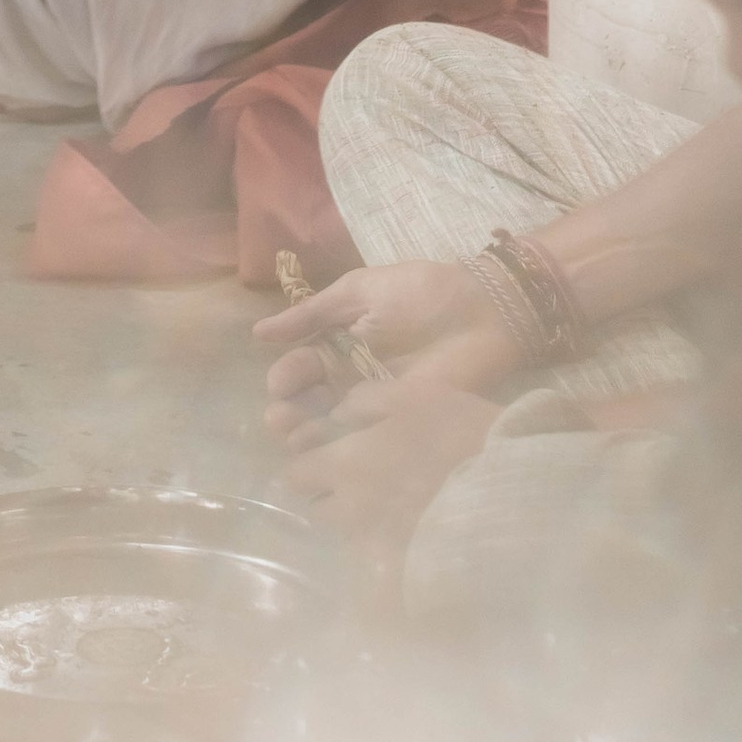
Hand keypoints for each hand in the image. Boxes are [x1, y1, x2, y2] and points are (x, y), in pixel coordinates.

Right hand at [256, 257, 511, 443]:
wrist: (483, 310)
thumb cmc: (421, 293)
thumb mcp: (359, 291)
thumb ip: (313, 313)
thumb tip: (258, 333)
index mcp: (338, 347)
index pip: (302, 370)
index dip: (287, 379)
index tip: (282, 383)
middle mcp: (352, 383)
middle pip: (311, 407)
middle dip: (291, 415)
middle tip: (282, 420)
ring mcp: (377, 409)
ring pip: (334, 431)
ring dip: (312, 437)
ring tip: (300, 438)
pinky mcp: (405, 428)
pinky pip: (370, 443)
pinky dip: (348, 449)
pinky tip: (335, 450)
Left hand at [280, 365, 503, 556]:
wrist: (512, 487)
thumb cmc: (460, 431)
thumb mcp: (412, 395)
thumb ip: (364, 400)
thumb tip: (336, 415)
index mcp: (346, 464)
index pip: (297, 475)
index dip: (308, 463)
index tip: (328, 454)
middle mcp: (352, 509)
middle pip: (319, 509)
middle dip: (328, 494)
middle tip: (357, 478)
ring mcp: (378, 543)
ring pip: (347, 533)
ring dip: (355, 518)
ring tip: (387, 501)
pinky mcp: (405, 566)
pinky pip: (378, 555)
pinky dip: (383, 542)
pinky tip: (410, 524)